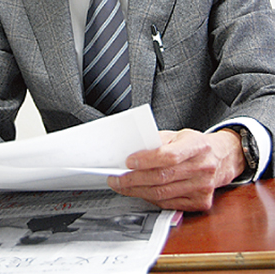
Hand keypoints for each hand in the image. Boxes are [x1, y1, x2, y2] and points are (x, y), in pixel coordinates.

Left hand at [107, 128, 245, 211]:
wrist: (221, 159)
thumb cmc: (196, 145)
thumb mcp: (179, 135)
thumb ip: (158, 140)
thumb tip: (132, 149)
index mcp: (197, 146)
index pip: (169, 156)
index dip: (147, 160)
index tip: (128, 161)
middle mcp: (203, 168)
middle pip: (162, 177)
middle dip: (134, 179)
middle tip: (117, 178)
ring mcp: (203, 188)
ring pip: (163, 193)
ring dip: (138, 191)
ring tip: (122, 185)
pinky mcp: (200, 203)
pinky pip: (169, 204)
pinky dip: (151, 198)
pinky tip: (140, 192)